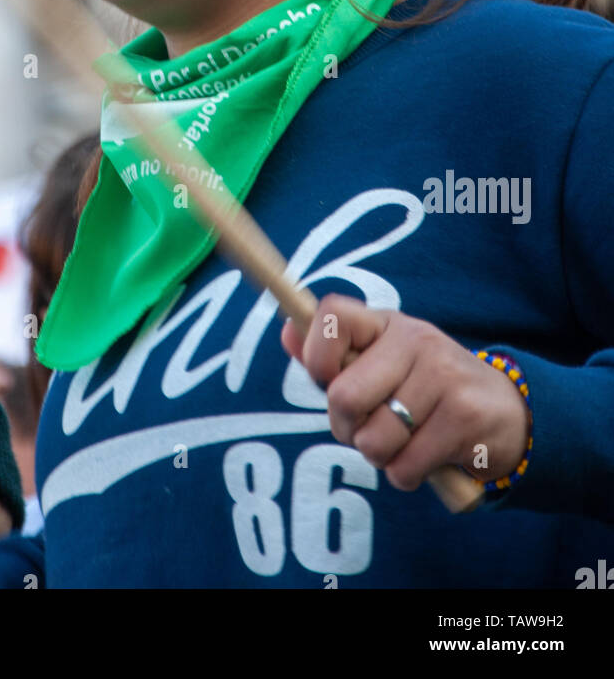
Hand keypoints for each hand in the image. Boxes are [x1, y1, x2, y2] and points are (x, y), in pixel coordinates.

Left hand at [280, 294, 530, 490]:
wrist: (506, 412)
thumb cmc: (425, 389)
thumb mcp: (383, 362)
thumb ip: (333, 355)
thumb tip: (286, 331)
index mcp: (387, 322)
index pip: (331, 316)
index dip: (316, 356)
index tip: (329, 379)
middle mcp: (415, 339)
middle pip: (343, 397)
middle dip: (347, 429)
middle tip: (369, 427)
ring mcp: (442, 375)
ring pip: (373, 441)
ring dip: (381, 457)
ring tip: (403, 441)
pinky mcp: (464, 415)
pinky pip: (405, 467)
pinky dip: (407, 475)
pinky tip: (427, 456)